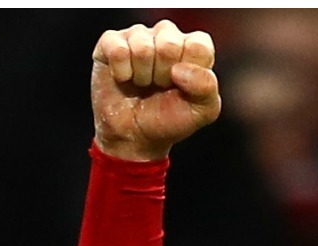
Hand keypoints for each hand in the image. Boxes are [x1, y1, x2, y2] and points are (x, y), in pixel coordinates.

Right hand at [91, 21, 220, 161]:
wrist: (135, 135)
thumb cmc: (170, 119)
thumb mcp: (202, 111)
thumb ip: (207, 87)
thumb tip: (178, 68)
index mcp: (193, 48)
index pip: (199, 44)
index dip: (191, 70)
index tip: (184, 86)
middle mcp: (166, 36)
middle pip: (169, 43)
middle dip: (164, 74)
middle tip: (160, 86)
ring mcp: (137, 36)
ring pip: (142, 46)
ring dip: (143, 75)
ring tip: (143, 84)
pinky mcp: (110, 42)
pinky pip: (117, 48)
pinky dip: (122, 71)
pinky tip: (124, 78)